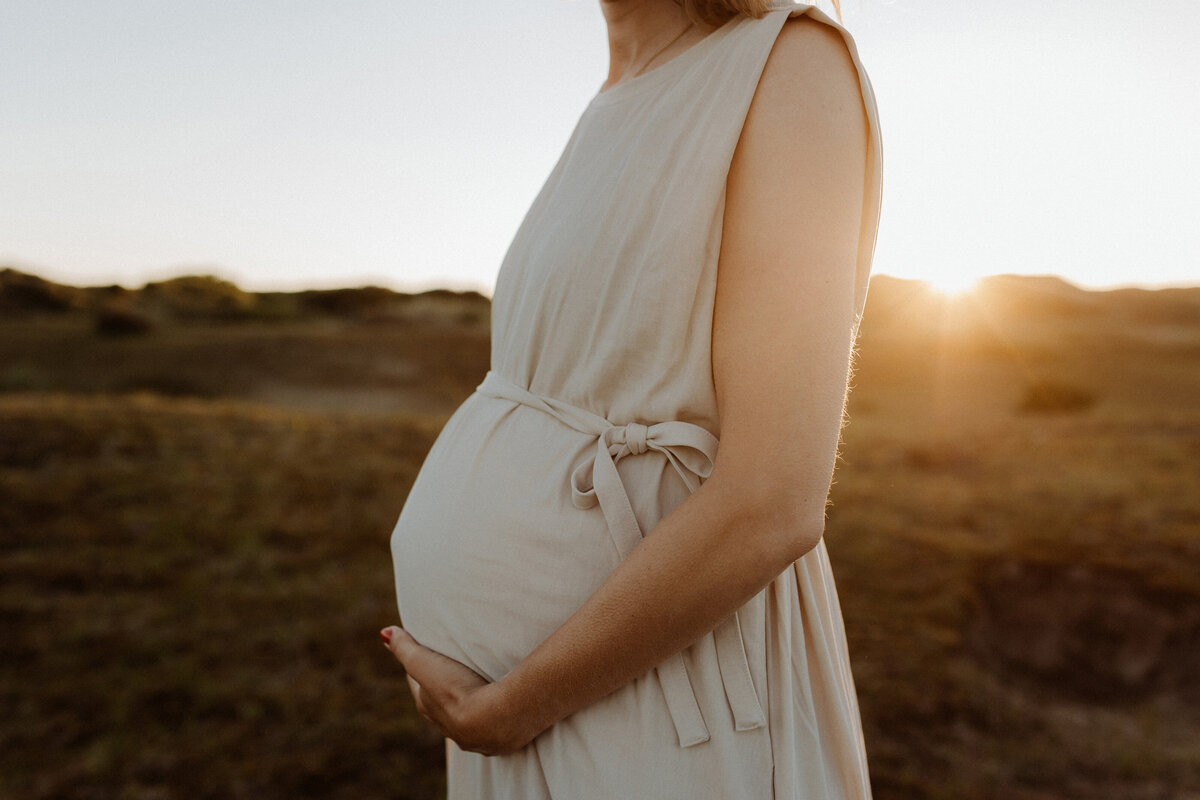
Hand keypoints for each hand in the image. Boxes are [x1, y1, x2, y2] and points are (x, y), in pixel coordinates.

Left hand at [380, 626, 539, 755]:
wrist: (495, 719)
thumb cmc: (456, 690)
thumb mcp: (426, 663)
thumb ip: (405, 648)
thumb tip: (384, 633)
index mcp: (428, 708)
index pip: (420, 688)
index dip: (422, 672)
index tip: (426, 657)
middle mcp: (447, 728)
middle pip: (441, 707)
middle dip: (444, 693)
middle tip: (454, 675)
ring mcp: (474, 738)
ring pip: (467, 722)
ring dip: (470, 710)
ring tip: (480, 694)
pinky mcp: (499, 743)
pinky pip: (493, 731)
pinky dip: (494, 722)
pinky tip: (500, 715)